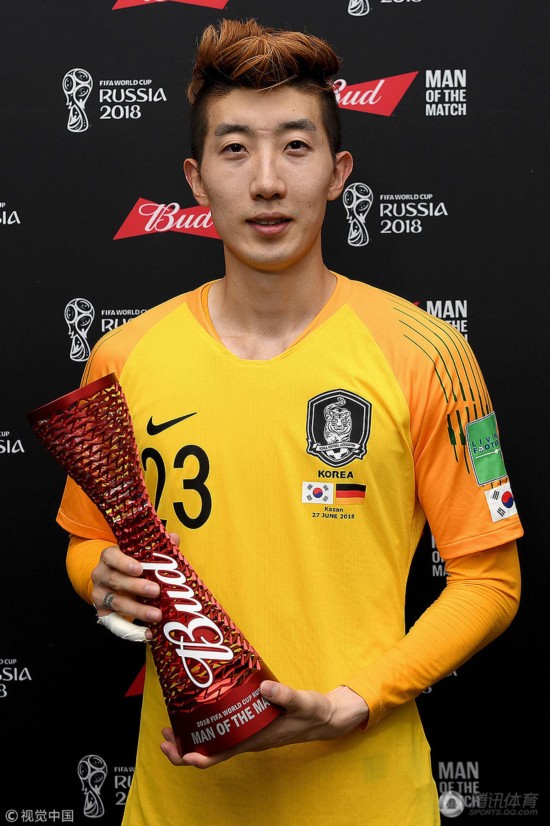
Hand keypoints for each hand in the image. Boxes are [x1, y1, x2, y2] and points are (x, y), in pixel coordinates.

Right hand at [92, 533, 179, 638]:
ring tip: (157, 615)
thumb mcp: (139, 553)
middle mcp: (101, 575)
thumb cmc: (130, 565)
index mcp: (109, 557)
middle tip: (156, 591)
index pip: (111, 556)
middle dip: (136, 587)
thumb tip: (174, 538)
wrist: (109, 580)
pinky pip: (115, 624)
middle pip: (115, 580)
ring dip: (137, 610)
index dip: (124, 562)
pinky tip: (148, 633)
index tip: (140, 568)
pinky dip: (132, 631)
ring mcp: (100, 595)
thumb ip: (156, 546)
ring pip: (117, 603)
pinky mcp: (103, 613)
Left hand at [160, 681, 368, 767]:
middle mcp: (246, 740)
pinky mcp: (251, 725)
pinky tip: (202, 708)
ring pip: (213, 742)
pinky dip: (208, 724)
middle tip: (164, 731)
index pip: (219, 756)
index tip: (179, 750)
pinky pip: (223, 730)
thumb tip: (263, 688)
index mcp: (254, 739)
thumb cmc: (313, 712)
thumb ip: (284, 695)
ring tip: (173, 721)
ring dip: (191, 735)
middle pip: (208, 751)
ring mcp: (247, 734)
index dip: (195, 758)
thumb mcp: (301, 702)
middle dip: (183, 746)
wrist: (325, 717)